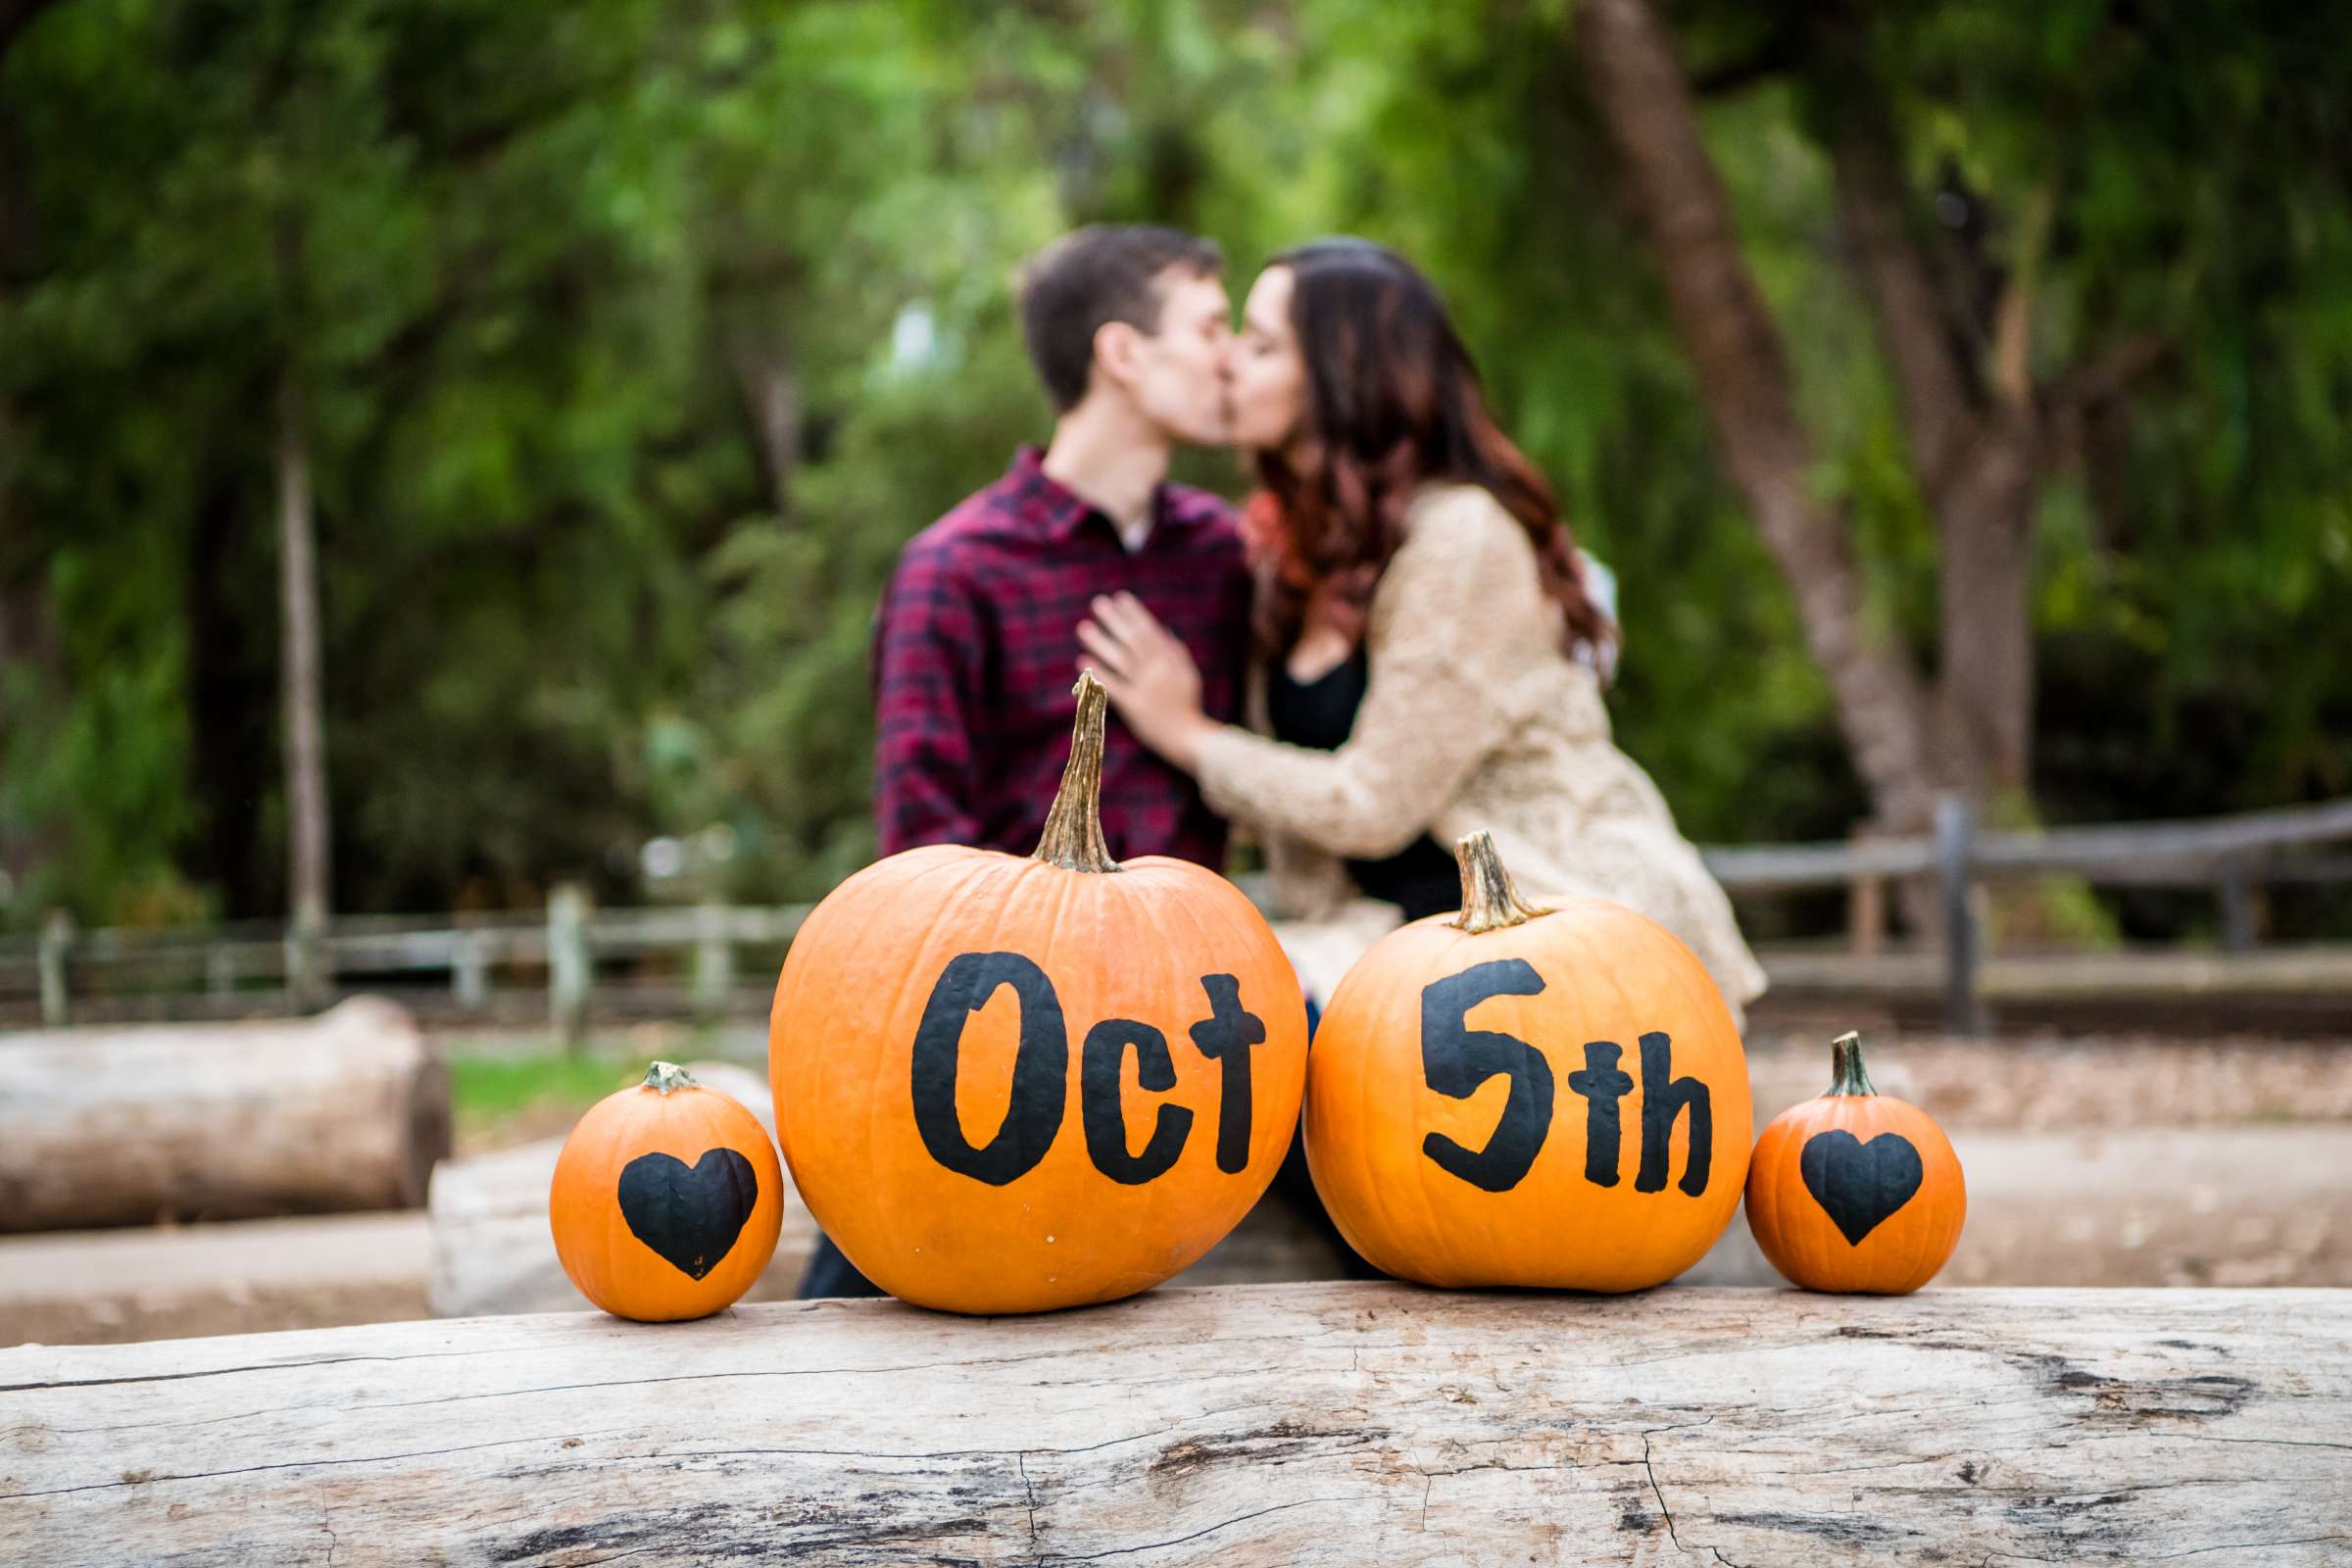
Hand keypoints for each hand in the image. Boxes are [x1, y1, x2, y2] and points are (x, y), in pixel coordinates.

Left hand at [1077, 592, 1218, 771]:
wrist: (1190, 738)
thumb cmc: (1190, 708)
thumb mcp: (1190, 677)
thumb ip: (1178, 654)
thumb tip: (1166, 632)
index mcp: (1170, 662)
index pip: (1149, 631)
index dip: (1134, 613)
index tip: (1120, 598)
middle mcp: (1157, 671)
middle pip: (1132, 640)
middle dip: (1115, 620)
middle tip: (1098, 603)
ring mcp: (1145, 688)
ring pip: (1120, 660)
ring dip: (1101, 642)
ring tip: (1084, 627)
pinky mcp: (1135, 707)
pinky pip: (1114, 687)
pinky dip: (1099, 673)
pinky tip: (1083, 662)